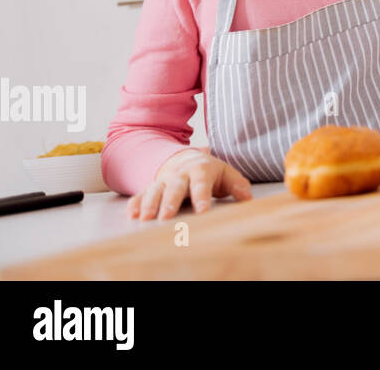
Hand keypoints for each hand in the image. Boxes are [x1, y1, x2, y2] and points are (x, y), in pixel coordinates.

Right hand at [127, 149, 251, 220]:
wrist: (186, 158)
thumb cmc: (210, 171)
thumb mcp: (226, 174)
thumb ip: (237, 184)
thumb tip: (247, 197)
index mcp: (201, 170)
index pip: (201, 184)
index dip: (202, 197)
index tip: (202, 211)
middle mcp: (180, 174)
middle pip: (175, 188)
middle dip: (170, 202)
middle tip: (166, 217)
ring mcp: (164, 181)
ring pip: (155, 191)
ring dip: (150, 204)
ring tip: (145, 219)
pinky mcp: (152, 187)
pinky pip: (141, 195)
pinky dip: (136, 204)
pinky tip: (132, 215)